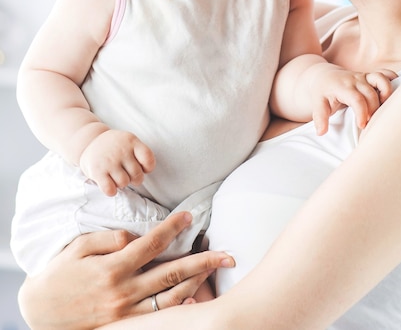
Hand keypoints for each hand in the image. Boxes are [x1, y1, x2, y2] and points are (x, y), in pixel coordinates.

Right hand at [17, 212, 233, 329]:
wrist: (39, 313)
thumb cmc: (60, 275)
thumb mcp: (78, 249)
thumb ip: (108, 240)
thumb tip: (134, 237)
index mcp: (112, 268)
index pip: (151, 244)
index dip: (172, 228)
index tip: (189, 215)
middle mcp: (123, 292)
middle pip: (172, 273)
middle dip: (203, 261)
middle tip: (227, 253)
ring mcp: (126, 313)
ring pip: (171, 297)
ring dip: (198, 283)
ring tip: (217, 270)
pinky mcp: (125, 326)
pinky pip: (158, 317)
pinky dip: (179, 306)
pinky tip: (196, 296)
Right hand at [79, 129, 155, 195]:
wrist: (90, 142)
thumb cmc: (116, 147)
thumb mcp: (129, 141)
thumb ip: (140, 153)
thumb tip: (145, 171)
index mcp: (132, 141)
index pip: (148, 158)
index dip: (148, 167)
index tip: (143, 167)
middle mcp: (121, 150)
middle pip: (137, 174)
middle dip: (135, 178)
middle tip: (128, 174)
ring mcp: (109, 161)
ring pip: (124, 183)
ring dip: (121, 183)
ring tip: (117, 176)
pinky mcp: (97, 171)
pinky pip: (110, 189)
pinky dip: (111, 191)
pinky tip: (109, 184)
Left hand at [310, 66, 396, 134]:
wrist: (323, 76)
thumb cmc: (321, 92)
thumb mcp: (317, 104)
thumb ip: (320, 117)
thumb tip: (321, 132)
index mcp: (343, 87)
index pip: (357, 99)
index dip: (362, 113)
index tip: (362, 125)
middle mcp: (355, 80)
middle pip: (371, 94)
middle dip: (374, 110)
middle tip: (370, 123)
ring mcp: (364, 76)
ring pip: (381, 80)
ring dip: (387, 94)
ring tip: (384, 108)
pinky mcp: (370, 76)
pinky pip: (385, 74)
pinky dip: (392, 80)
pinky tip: (393, 94)